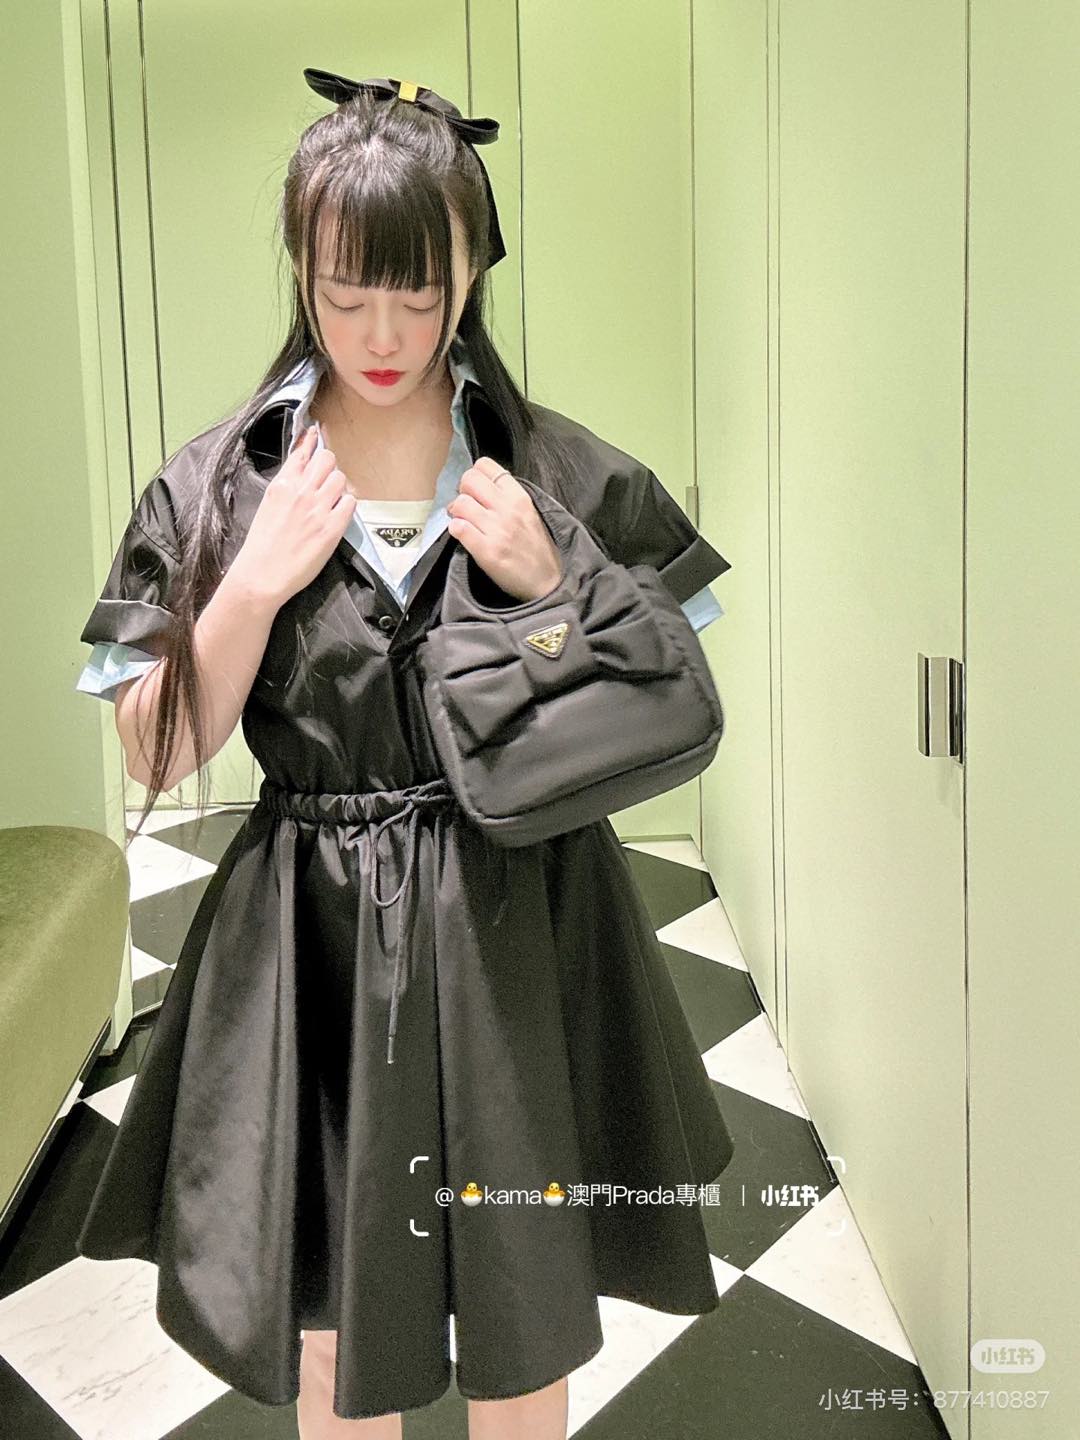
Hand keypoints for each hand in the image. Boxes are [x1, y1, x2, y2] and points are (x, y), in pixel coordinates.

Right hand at [229, 425, 356, 606]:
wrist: (263, 574)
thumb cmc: (262, 546)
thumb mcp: (267, 506)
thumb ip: (284, 488)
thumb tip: (297, 474)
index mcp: (282, 485)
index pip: (302, 452)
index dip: (312, 441)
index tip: (316, 434)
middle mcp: (301, 491)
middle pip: (327, 459)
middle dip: (329, 466)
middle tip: (327, 480)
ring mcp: (319, 508)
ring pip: (341, 478)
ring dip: (339, 487)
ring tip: (332, 500)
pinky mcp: (333, 527)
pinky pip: (351, 502)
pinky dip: (347, 505)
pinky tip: (339, 514)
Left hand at [446, 457, 562, 601]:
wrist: (548, 582)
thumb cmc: (537, 549)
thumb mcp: (530, 513)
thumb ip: (508, 497)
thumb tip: (482, 486)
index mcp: (519, 496)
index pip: (485, 465)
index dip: (474, 475)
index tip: (476, 490)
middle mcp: (508, 509)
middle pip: (468, 479)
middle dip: (462, 491)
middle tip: (466, 506)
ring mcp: (497, 530)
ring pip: (460, 503)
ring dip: (456, 512)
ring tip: (463, 522)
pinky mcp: (487, 551)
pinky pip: (458, 528)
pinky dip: (455, 530)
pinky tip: (463, 535)